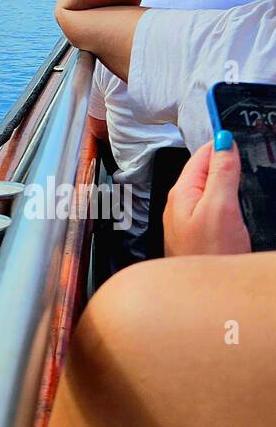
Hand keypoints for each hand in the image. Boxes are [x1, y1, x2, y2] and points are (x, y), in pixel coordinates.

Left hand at [164, 134, 249, 256]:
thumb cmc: (208, 256)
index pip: (202, 155)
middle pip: (205, 171)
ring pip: (209, 189)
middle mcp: (181, 204)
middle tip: (245, 145)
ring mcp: (189, 221)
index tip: (237, 127)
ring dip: (225, 178)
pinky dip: (226, 198)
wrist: (203, 299)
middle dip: (223, 158)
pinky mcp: (200, 236)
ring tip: (242, 166)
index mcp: (182, 192)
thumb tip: (223, 140)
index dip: (221, 141)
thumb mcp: (220, 208)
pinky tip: (237, 201)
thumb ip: (221, 174)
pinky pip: (213, 207)